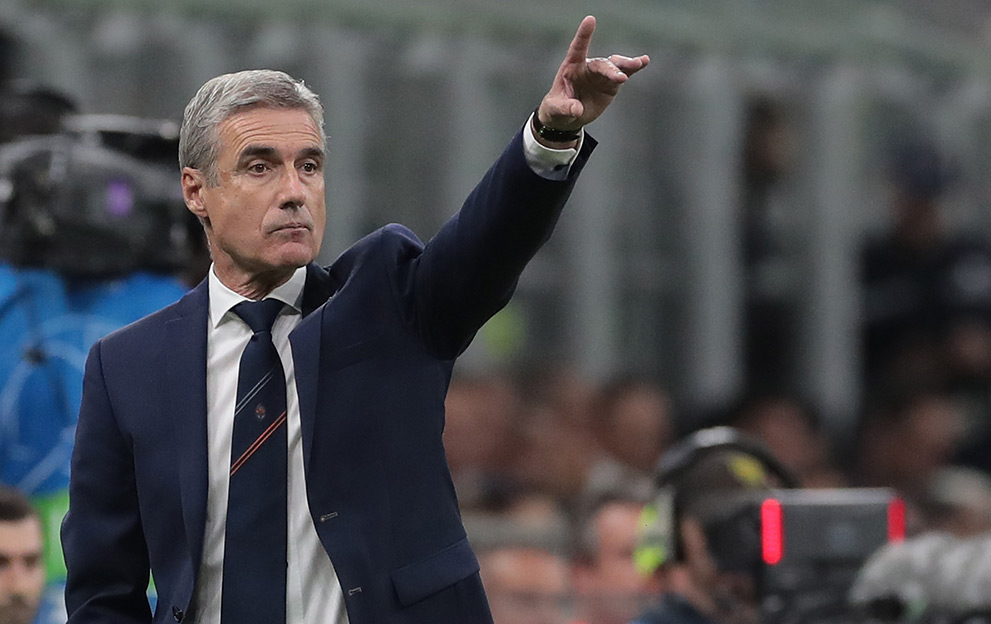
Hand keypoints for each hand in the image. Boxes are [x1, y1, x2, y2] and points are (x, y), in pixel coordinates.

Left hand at [537, 16, 649, 133]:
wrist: (568, 116)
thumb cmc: (558, 107)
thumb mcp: (556, 108)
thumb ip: (566, 107)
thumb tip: (577, 109)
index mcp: (572, 67)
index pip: (578, 48)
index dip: (584, 35)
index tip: (590, 20)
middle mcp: (588, 67)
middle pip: (601, 64)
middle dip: (611, 70)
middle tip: (620, 78)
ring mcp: (601, 74)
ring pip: (615, 66)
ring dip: (626, 64)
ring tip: (639, 63)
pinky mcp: (611, 83)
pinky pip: (624, 74)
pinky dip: (633, 68)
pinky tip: (644, 61)